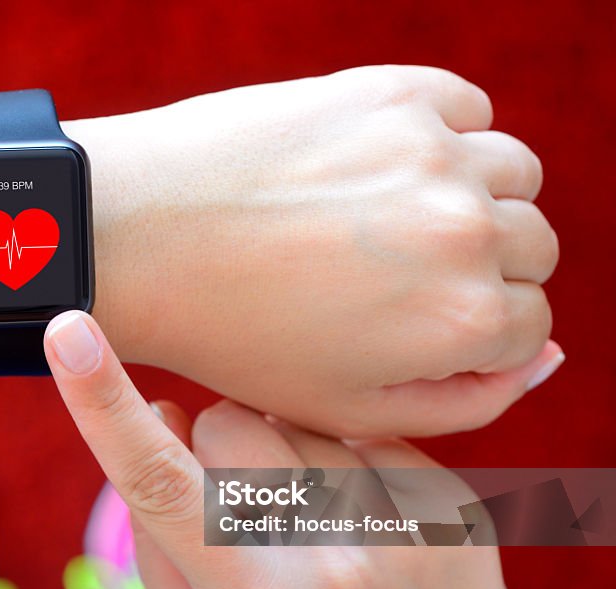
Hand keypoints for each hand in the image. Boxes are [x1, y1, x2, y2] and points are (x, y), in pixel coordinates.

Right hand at [44, 311, 529, 588]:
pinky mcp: (457, 509)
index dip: (102, 403)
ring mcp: (408, 529)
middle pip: (229, 425)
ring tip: (315, 536)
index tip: (68, 330)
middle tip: (241, 515)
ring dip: (284, 459)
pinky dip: (346, 462)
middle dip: (213, 451)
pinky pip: (365, 432)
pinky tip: (363, 523)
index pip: (159, 485)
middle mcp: (337, 562)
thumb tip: (161, 415)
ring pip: (296, 421)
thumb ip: (162, 542)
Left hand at [69, 64, 560, 437]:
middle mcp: (466, 231)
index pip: (527, 323)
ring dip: (474, 198)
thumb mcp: (342, 405)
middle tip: (397, 272)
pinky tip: (381, 165)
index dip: (472, 329)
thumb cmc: (233, 335)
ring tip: (393, 218)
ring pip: (513, 175)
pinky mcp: (392, 92)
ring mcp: (431, 152)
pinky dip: (445, 135)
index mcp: (460, 321)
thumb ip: (459, 399)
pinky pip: (467, 108)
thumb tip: (541, 354)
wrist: (138, 237)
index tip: (415, 318)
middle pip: (532, 247)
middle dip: (480, 268)